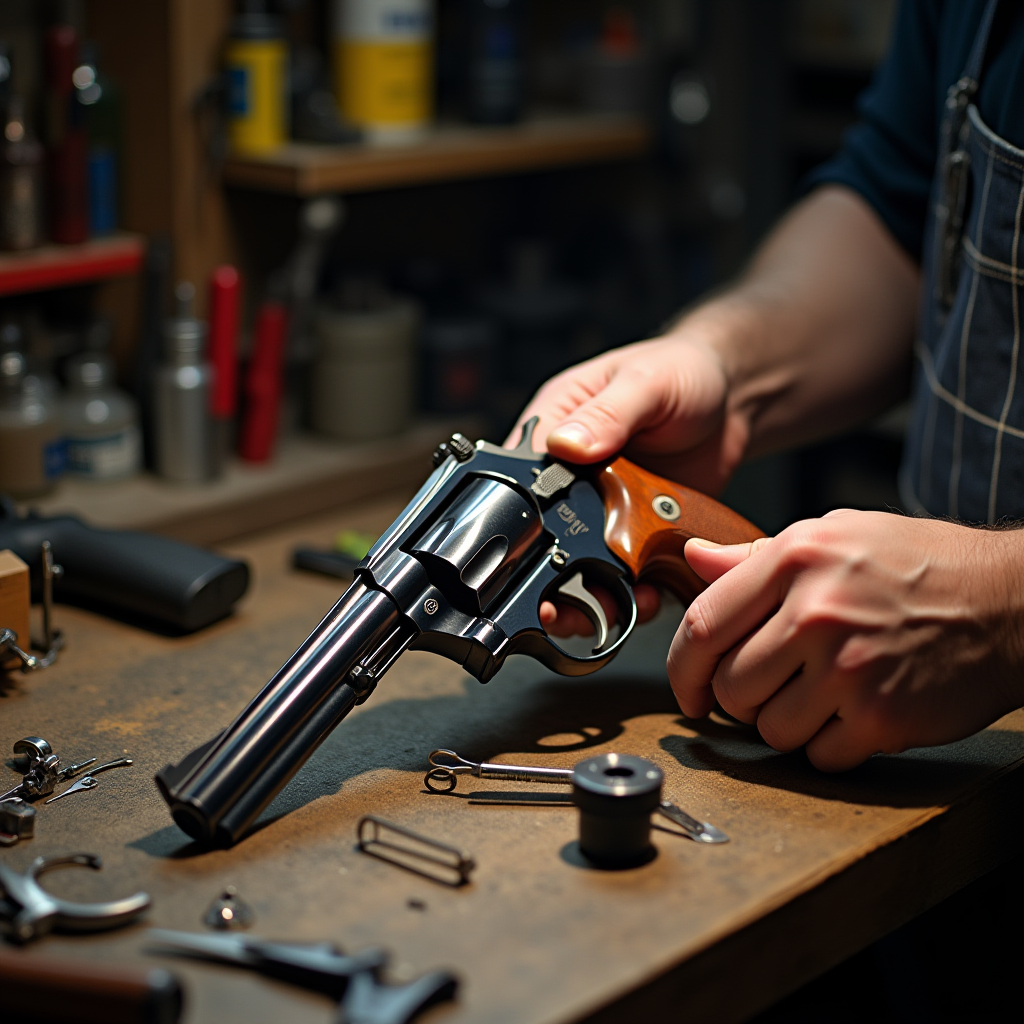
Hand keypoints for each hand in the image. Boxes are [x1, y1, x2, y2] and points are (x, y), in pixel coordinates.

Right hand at [512, 329, 748, 635]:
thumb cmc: (682, 371)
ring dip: (595, 594)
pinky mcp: (635, 530)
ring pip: (582, 565)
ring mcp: (603, 507)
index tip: (533, 559)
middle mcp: (572, 474)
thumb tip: (566, 444)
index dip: (522, 527)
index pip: (520, 483)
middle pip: (545, 538)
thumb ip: (608, 414)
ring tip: (616, 606)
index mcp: (555, 427)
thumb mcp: (645, 383)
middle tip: (561, 608)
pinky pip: (625, 572)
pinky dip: (633, 593)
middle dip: (554, 580)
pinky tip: (647, 597)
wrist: (734, 397)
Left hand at [670, 511, 1023, 770]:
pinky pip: (818, 756)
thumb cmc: (919, 563)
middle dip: (734, 699)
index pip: (703, 626)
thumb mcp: (835, 536)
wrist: (1010, 601)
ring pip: (768, 729)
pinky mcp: (882, 719)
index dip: (682, 667)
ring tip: (816, 695)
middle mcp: (816, 614)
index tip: (688, 688)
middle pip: (730, 686)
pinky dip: (826, 745)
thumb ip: (755, 555)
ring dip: (781, 723)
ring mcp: (849, 671)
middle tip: (762, 689)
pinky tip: (850, 713)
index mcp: (795, 561)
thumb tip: (692, 559)